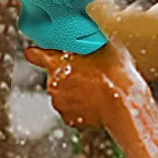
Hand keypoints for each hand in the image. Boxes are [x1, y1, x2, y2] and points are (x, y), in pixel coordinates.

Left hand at [24, 40, 138, 130]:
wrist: (124, 104)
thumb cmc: (115, 72)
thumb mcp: (102, 45)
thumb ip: (87, 42)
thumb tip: (88, 37)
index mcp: (55, 62)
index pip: (34, 55)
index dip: (36, 54)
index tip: (34, 53)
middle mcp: (52, 84)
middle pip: (55, 77)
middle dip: (67, 75)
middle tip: (89, 74)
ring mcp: (59, 103)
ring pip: (64, 95)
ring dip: (75, 93)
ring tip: (97, 90)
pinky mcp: (69, 120)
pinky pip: (73, 112)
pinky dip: (82, 109)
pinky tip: (97, 104)